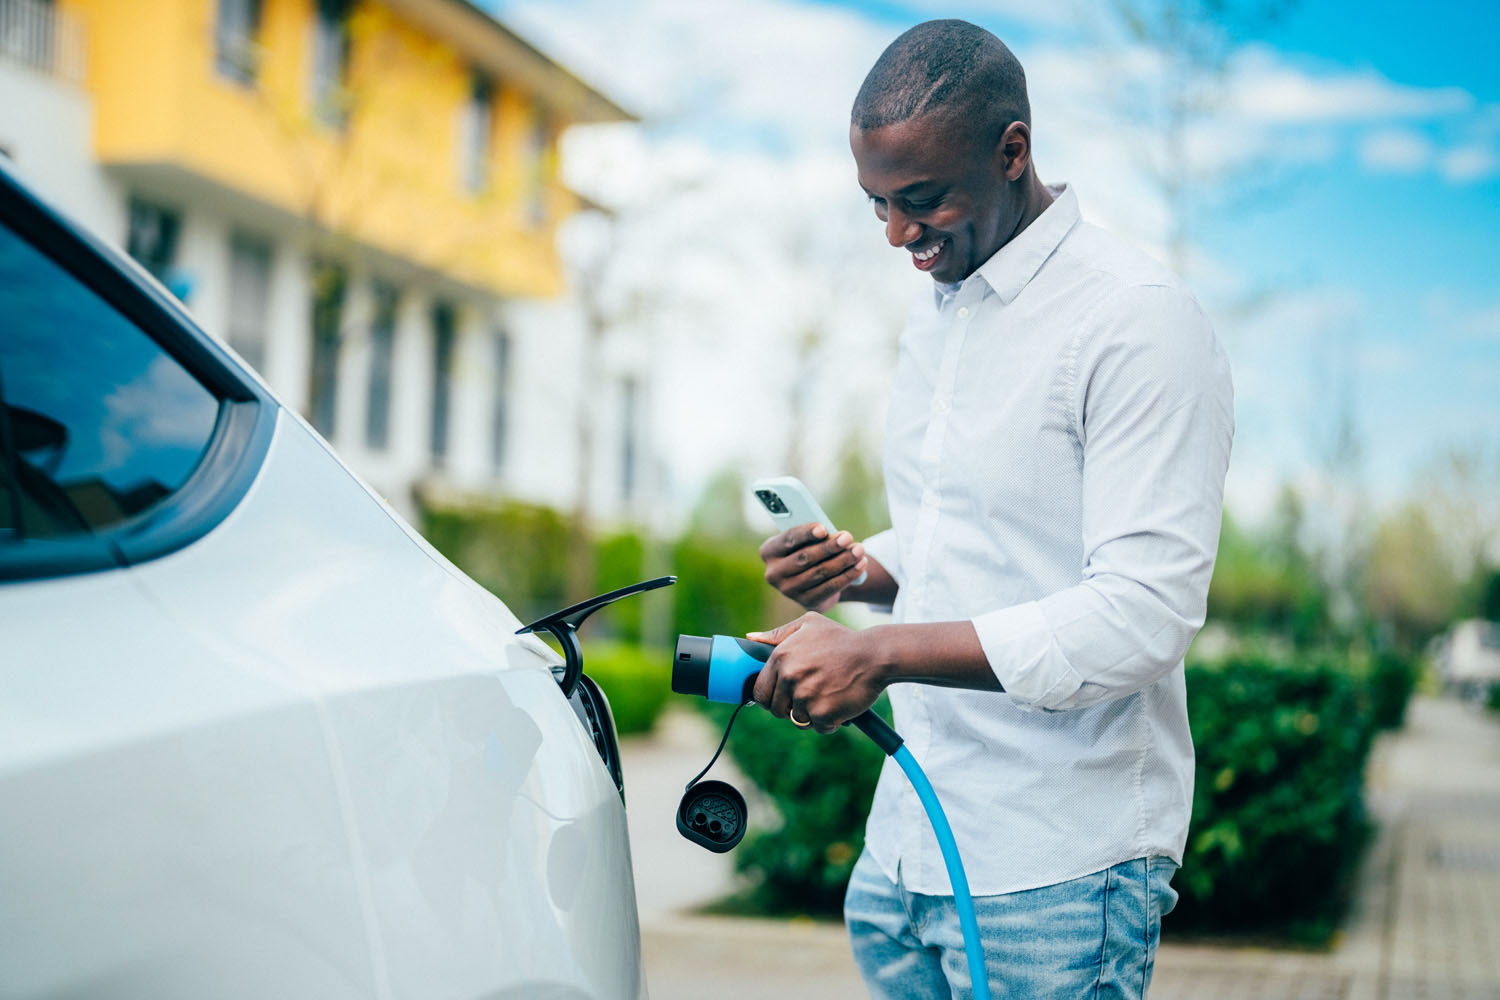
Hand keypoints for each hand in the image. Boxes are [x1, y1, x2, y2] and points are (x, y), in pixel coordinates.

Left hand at [747, 613, 885, 733]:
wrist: (875, 655)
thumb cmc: (842, 639)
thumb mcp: (809, 624)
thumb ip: (778, 633)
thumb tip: (751, 638)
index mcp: (780, 657)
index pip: (760, 692)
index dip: (772, 698)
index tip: (784, 698)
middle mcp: (789, 677)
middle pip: (777, 710)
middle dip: (791, 708)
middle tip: (811, 697)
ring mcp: (805, 696)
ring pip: (798, 720)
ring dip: (812, 714)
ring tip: (828, 697)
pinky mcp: (823, 713)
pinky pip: (818, 727)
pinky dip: (829, 722)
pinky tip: (839, 705)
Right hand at [759, 523, 867, 611]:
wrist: (813, 580)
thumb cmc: (810, 551)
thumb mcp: (806, 541)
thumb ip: (814, 537)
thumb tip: (838, 537)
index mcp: (769, 551)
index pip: (788, 539)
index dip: (806, 533)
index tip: (823, 529)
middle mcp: (774, 573)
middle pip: (804, 557)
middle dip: (829, 547)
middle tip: (847, 538)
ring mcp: (788, 590)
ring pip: (819, 573)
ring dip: (843, 560)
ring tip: (859, 550)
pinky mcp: (806, 601)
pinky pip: (829, 587)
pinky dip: (848, 575)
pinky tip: (860, 565)